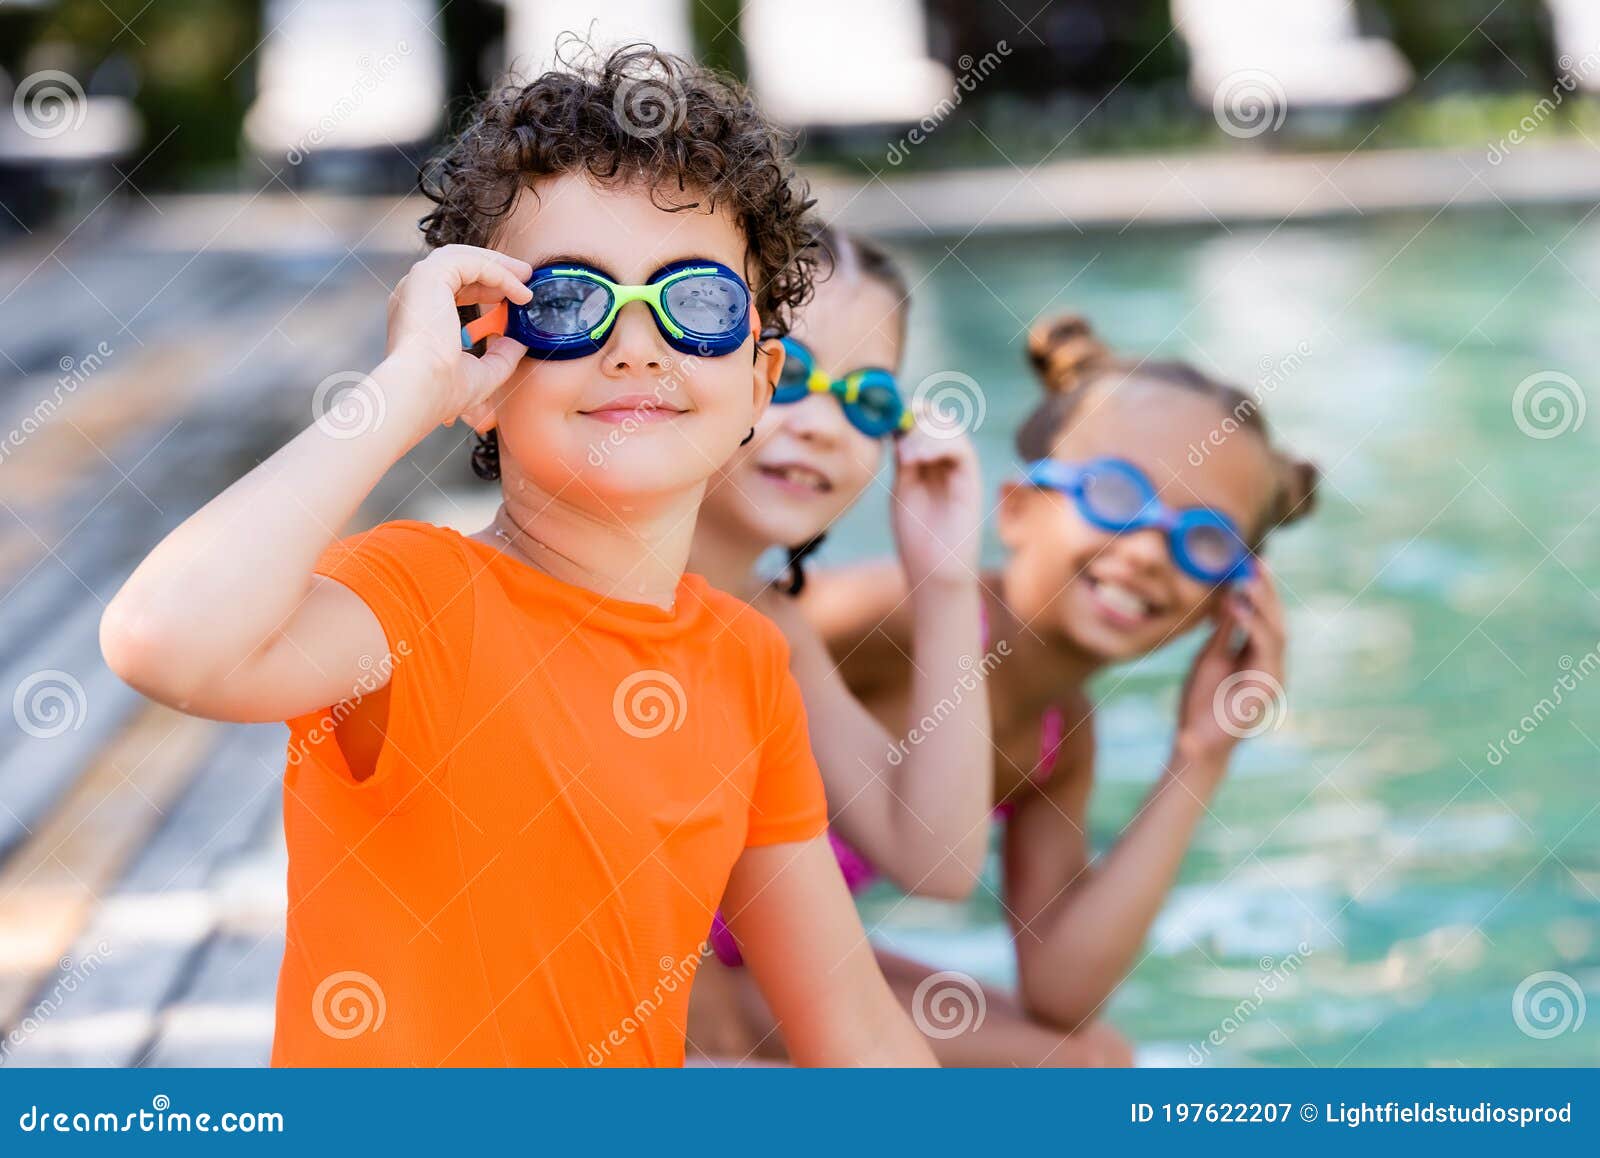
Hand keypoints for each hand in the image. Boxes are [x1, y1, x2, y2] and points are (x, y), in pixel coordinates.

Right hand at [382, 244, 532, 429]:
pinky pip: (470, 263)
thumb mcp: (483, 373)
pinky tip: (519, 291)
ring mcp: (417, 284)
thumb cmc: (441, 391)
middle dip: (495, 268)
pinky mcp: (427, 276)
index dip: (487, 287)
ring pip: (462, 257)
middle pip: (458, 266)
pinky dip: (498, 272)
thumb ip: (501, 356)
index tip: (516, 297)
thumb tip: (518, 342)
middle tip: (525, 276)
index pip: (454, 287)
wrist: (420, 391)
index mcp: (420, 316)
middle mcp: (413, 296)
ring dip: (498, 265)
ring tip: (526, 276)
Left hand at [890, 425, 982, 588]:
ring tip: (906, 458)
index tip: (889, 412)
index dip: (910, 411)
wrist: (933, 570)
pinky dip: (939, 446)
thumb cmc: (916, 535)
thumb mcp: (903, 488)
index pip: (925, 422)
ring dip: (925, 433)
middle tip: (898, 428)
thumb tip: (897, 426)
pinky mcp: (971, 482)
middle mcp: (947, 462)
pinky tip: (917, 459)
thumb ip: (903, 458)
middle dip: (917, 416)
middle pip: (940, 419)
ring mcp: (960, 470)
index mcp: (929, 462)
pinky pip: (961, 450)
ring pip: (951, 429)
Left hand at [1172, 562, 1287, 771]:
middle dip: (1267, 591)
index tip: (1251, 564)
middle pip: (1277, 621)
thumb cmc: (1201, 701)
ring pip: (1276, 633)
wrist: (1196, 744)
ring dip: (1262, 605)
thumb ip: (1225, 631)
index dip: (1261, 591)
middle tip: (1255, 563)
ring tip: (1245, 580)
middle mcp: (1271, 666)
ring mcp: (1272, 677)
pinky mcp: (1265, 689)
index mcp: (1260, 657)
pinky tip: (1237, 607)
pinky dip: (1253, 627)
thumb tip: (1229, 596)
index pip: (1267, 618)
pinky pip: (1265, 651)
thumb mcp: (1211, 656)